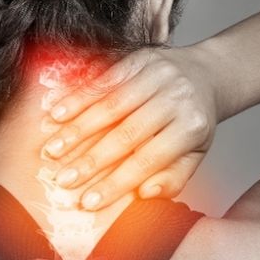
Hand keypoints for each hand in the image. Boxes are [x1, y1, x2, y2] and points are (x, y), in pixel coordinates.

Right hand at [40, 43, 219, 209]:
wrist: (207, 74)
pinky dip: (78, 97)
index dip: (117, 182)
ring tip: (53, 150)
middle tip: (63, 180)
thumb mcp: (195, 154)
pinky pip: (103, 79)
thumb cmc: (193, 123)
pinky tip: (56, 114)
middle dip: (91, 160)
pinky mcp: (139, 58)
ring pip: (111, 105)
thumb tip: (145, 194)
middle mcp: (176, 98)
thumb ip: (173, 177)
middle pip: (127, 133)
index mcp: (191, 127)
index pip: (149, 160)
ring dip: (78, 129)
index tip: (89, 202)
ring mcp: (157, 75)